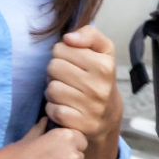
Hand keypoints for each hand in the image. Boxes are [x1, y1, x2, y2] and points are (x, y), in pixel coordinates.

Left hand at [43, 25, 121, 141]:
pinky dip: (53, 108)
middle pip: (53, 67)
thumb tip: (68, 38)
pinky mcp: (80, 125)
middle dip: (56, 71)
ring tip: (64, 91)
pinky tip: (64, 106)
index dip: (62, 54)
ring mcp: (90, 108)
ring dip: (53, 90)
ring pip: (51, 89)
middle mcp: (99, 87)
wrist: (107, 116)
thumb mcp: (103, 51)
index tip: (72, 62)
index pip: (61, 48)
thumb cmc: (100, 78)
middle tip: (66, 78)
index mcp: (104, 66)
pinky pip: (52, 110)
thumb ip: (89, 34)